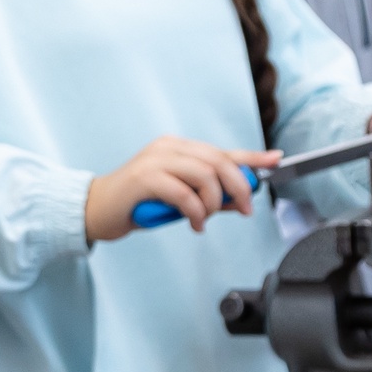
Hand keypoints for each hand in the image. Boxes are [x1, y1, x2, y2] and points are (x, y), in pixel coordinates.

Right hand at [83, 136, 279, 240]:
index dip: (252, 157)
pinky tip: (193, 223)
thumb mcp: (178, 200)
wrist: (95, 210)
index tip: (276, 160)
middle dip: (238, 187)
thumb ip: (207, 197)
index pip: (223, 151)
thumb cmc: (136, 204)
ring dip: (213, 202)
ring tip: (205, 219)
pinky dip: (195, 211)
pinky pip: (183, 193)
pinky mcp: (144, 178)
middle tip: (243, 209)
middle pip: (218, 161)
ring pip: (204, 174)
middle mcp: (168, 148)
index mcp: (177, 148)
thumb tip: (237, 199)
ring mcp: (155, 160)